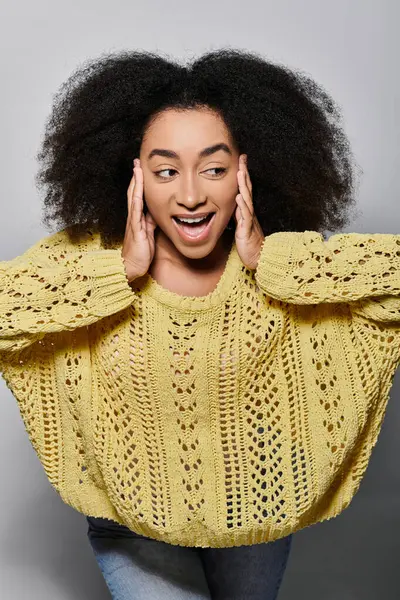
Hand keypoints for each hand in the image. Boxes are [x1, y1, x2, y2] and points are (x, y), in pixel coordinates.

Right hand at [121, 158, 156, 280]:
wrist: (131, 267)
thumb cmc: (140, 253)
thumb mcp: (148, 235)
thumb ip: (151, 224)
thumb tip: (156, 214)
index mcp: (137, 218)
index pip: (138, 196)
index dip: (140, 183)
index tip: (141, 170)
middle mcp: (134, 217)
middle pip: (134, 192)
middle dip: (136, 177)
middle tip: (137, 162)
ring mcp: (133, 221)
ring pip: (133, 197)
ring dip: (135, 182)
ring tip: (136, 168)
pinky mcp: (135, 228)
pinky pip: (136, 209)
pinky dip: (136, 196)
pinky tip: (137, 187)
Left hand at [234, 154, 264, 269]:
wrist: (259, 259)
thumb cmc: (250, 243)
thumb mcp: (242, 225)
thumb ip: (239, 214)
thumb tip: (235, 202)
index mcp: (247, 211)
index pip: (245, 189)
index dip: (243, 175)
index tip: (241, 160)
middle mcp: (249, 213)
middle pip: (248, 190)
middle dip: (244, 174)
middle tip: (242, 158)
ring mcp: (249, 221)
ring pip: (246, 200)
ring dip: (244, 186)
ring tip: (240, 172)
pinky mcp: (246, 231)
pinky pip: (245, 217)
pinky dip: (242, 206)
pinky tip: (239, 197)